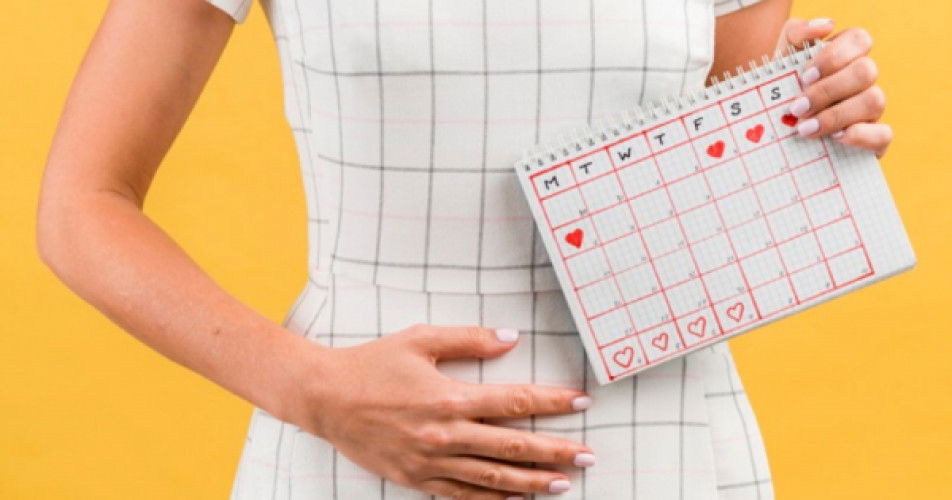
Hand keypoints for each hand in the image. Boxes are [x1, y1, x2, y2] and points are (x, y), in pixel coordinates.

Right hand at [286, 325, 593, 498]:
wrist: (326, 399)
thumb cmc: (372, 365)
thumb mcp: (420, 340)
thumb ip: (469, 339)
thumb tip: (511, 338)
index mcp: (450, 397)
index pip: (515, 402)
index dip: (553, 403)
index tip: (582, 402)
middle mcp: (445, 435)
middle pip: (514, 447)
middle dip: (557, 451)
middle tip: (590, 454)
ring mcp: (432, 463)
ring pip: (494, 479)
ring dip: (533, 482)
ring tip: (565, 482)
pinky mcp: (417, 480)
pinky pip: (463, 496)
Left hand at [777, 19, 891, 156]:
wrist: (774, 137)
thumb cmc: (781, 95)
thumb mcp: (780, 63)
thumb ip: (796, 34)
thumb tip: (825, 26)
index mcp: (846, 57)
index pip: (860, 39)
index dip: (835, 56)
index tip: (804, 76)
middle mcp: (863, 81)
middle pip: (866, 70)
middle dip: (828, 90)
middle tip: (797, 108)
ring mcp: (871, 110)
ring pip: (875, 100)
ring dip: (836, 115)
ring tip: (804, 128)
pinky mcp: (874, 139)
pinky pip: (883, 134)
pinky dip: (859, 136)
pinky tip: (834, 139)